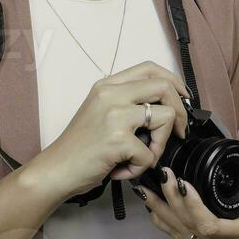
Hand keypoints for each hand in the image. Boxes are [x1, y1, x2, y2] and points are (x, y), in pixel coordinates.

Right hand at [32, 61, 191, 200]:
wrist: (56, 170)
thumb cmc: (78, 148)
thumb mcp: (100, 113)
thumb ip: (126, 104)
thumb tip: (164, 108)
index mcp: (107, 86)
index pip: (150, 68)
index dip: (173, 81)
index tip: (183, 98)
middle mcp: (111, 94)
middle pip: (164, 86)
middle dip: (180, 111)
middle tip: (178, 131)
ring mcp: (115, 115)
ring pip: (165, 118)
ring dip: (160, 144)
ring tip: (141, 157)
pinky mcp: (118, 139)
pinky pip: (149, 154)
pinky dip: (140, 167)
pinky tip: (122, 169)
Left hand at [133, 126, 238, 238]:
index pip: (211, 225)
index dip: (193, 206)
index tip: (183, 183)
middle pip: (189, 226)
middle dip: (172, 199)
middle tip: (163, 174)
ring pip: (176, 231)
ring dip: (158, 207)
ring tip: (145, 185)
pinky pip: (171, 236)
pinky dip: (159, 216)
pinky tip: (150, 200)